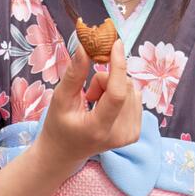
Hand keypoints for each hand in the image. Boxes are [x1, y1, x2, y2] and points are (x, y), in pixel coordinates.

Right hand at [37, 38, 141, 170]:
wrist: (65, 153)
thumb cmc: (59, 125)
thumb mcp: (60, 98)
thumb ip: (74, 73)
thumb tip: (85, 47)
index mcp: (98, 128)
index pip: (117, 94)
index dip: (118, 66)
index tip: (116, 43)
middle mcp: (119, 135)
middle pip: (123, 87)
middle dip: (105, 79)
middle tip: (88, 92)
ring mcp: (130, 135)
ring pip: (132, 89)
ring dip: (112, 87)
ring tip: (95, 102)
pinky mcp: (135, 133)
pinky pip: (135, 97)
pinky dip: (120, 94)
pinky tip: (105, 106)